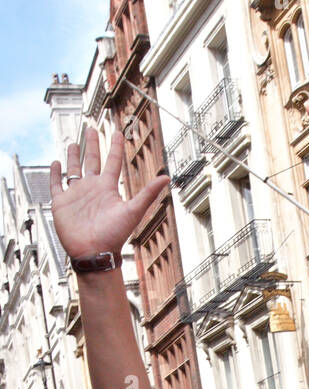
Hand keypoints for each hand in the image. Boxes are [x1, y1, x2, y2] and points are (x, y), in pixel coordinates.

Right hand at [50, 128, 168, 260]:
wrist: (94, 254)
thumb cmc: (114, 236)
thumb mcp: (133, 210)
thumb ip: (148, 193)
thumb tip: (167, 178)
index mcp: (108, 188)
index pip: (113, 161)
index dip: (115, 146)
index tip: (117, 131)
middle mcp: (92, 189)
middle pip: (92, 160)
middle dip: (92, 144)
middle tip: (90, 128)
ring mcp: (76, 195)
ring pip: (73, 170)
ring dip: (73, 156)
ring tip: (73, 143)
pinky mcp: (61, 203)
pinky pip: (56, 184)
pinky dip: (55, 173)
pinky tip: (55, 163)